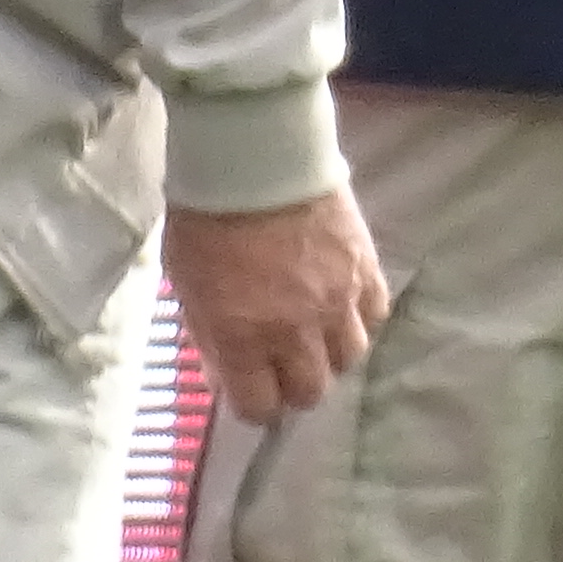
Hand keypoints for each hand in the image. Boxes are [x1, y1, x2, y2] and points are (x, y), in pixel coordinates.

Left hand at [165, 187, 388, 422]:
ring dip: (330, 352)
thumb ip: (210, 335)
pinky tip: (340, 302)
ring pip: (351, 358)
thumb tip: (226, 373)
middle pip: (312, 391)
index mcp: (243, 336)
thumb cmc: (207, 218)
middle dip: (294, 384)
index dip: (254, 404)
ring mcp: (337, 301)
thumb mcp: (188, 285)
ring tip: (315, 330)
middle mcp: (296, 330)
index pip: (260, 407)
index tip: (250, 390)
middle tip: (282, 362)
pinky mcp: (366, 269)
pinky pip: (374, 315)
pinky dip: (358, 317)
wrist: (255, 155)